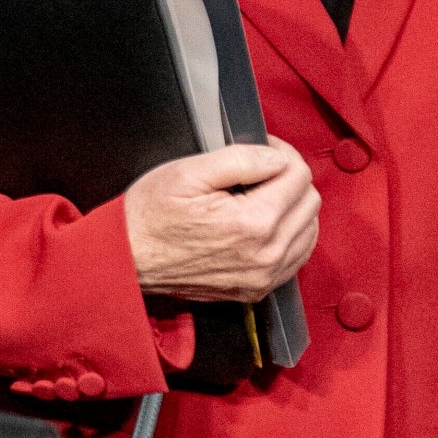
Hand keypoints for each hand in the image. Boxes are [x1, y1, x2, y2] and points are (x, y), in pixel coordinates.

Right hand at [122, 137, 318, 301]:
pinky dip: (290, 235)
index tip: (261, 148)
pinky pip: (296, 257)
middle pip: (310, 202)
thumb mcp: (189, 171)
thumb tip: (277, 157)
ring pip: (309, 230)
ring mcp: (262, 277)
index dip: (281, 152)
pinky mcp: (255, 290)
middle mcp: (265, 255)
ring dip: (293, 207)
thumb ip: (241, 159)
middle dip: (290, 177)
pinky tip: (265, 222)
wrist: (127, 259)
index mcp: (253, 223)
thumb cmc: (149, 215)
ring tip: (261, 195)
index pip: (299, 175)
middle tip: (260, 168)